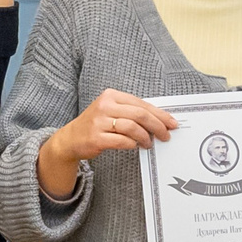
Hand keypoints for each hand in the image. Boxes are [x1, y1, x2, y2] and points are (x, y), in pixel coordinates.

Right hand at [37, 88, 177, 197]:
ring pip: (132, 127)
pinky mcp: (96, 137)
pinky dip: (132, 144)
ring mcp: (99, 122)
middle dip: (157, 126)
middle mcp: (104, 106)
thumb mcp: (111, 111)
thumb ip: (131, 112)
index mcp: (111, 95)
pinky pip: (121, 141)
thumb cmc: (96, 125)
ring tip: (149, 143)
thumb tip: (159, 120)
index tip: (171, 123)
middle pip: (139, 114)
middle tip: (166, 135)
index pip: (141, 104)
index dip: (159, 114)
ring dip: (145, 137)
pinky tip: (135, 146)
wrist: (70, 139)